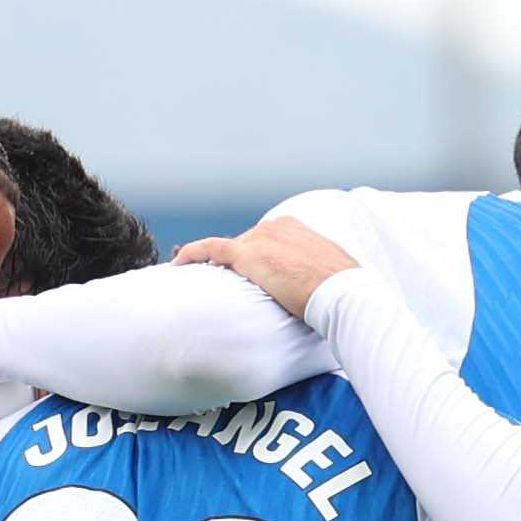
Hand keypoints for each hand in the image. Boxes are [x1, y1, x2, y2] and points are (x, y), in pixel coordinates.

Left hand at [176, 212, 354, 318]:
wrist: (342, 293)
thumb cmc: (342, 290)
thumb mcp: (327, 272)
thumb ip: (312, 272)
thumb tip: (316, 289)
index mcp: (294, 227)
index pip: (264, 240)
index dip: (254, 258)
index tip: (249, 273)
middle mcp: (275, 227)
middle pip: (245, 244)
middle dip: (237, 264)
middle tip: (229, 286)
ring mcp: (260, 238)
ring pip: (228, 249)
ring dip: (216, 263)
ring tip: (199, 276)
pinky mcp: (248, 254)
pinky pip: (210, 249)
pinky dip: (192, 254)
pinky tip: (178, 264)